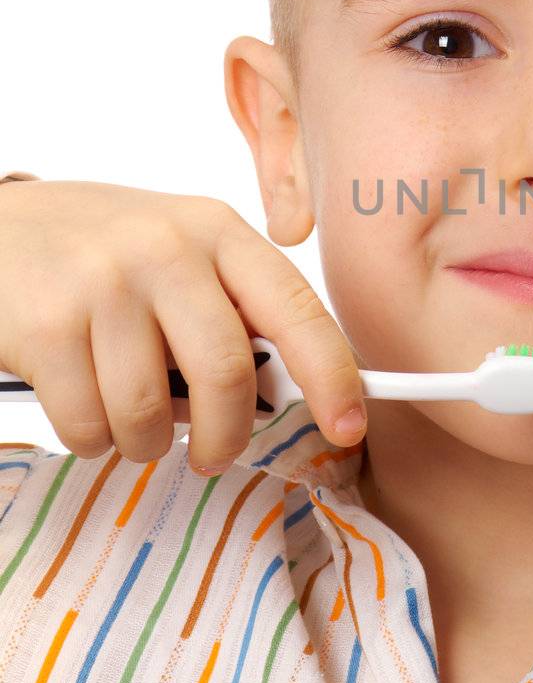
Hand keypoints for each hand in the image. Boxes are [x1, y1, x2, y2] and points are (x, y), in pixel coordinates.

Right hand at [0, 180, 366, 472]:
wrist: (1, 228)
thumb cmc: (106, 254)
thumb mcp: (181, 252)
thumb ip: (233, 308)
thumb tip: (294, 394)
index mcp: (217, 230)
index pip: (296, 307)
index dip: (331, 374)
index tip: (348, 426)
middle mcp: (165, 249)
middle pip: (226, 374)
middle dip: (225, 436)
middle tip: (211, 453)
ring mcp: (102, 285)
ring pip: (149, 414)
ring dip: (143, 443)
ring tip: (130, 418)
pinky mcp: (44, 327)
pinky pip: (88, 426)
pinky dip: (93, 438)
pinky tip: (83, 403)